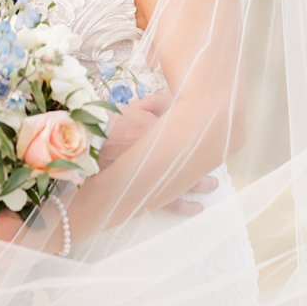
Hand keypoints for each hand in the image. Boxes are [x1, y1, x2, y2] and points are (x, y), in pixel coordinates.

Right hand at [99, 92, 217, 213]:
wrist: (91, 149)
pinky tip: (197, 208)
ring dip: (203, 183)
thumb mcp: (133, 107)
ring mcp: (163, 177)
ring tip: (212, 184)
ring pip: (190, 183)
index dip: (198, 132)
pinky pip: (173, 204)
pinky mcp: (152, 194)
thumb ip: (156, 101)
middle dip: (206, 160)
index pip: (191, 131)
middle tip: (215, 160)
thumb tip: (171, 97)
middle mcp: (170, 157)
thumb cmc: (110, 127)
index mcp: (167, 133)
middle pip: (195, 160)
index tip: (207, 131)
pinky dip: (187, 207)